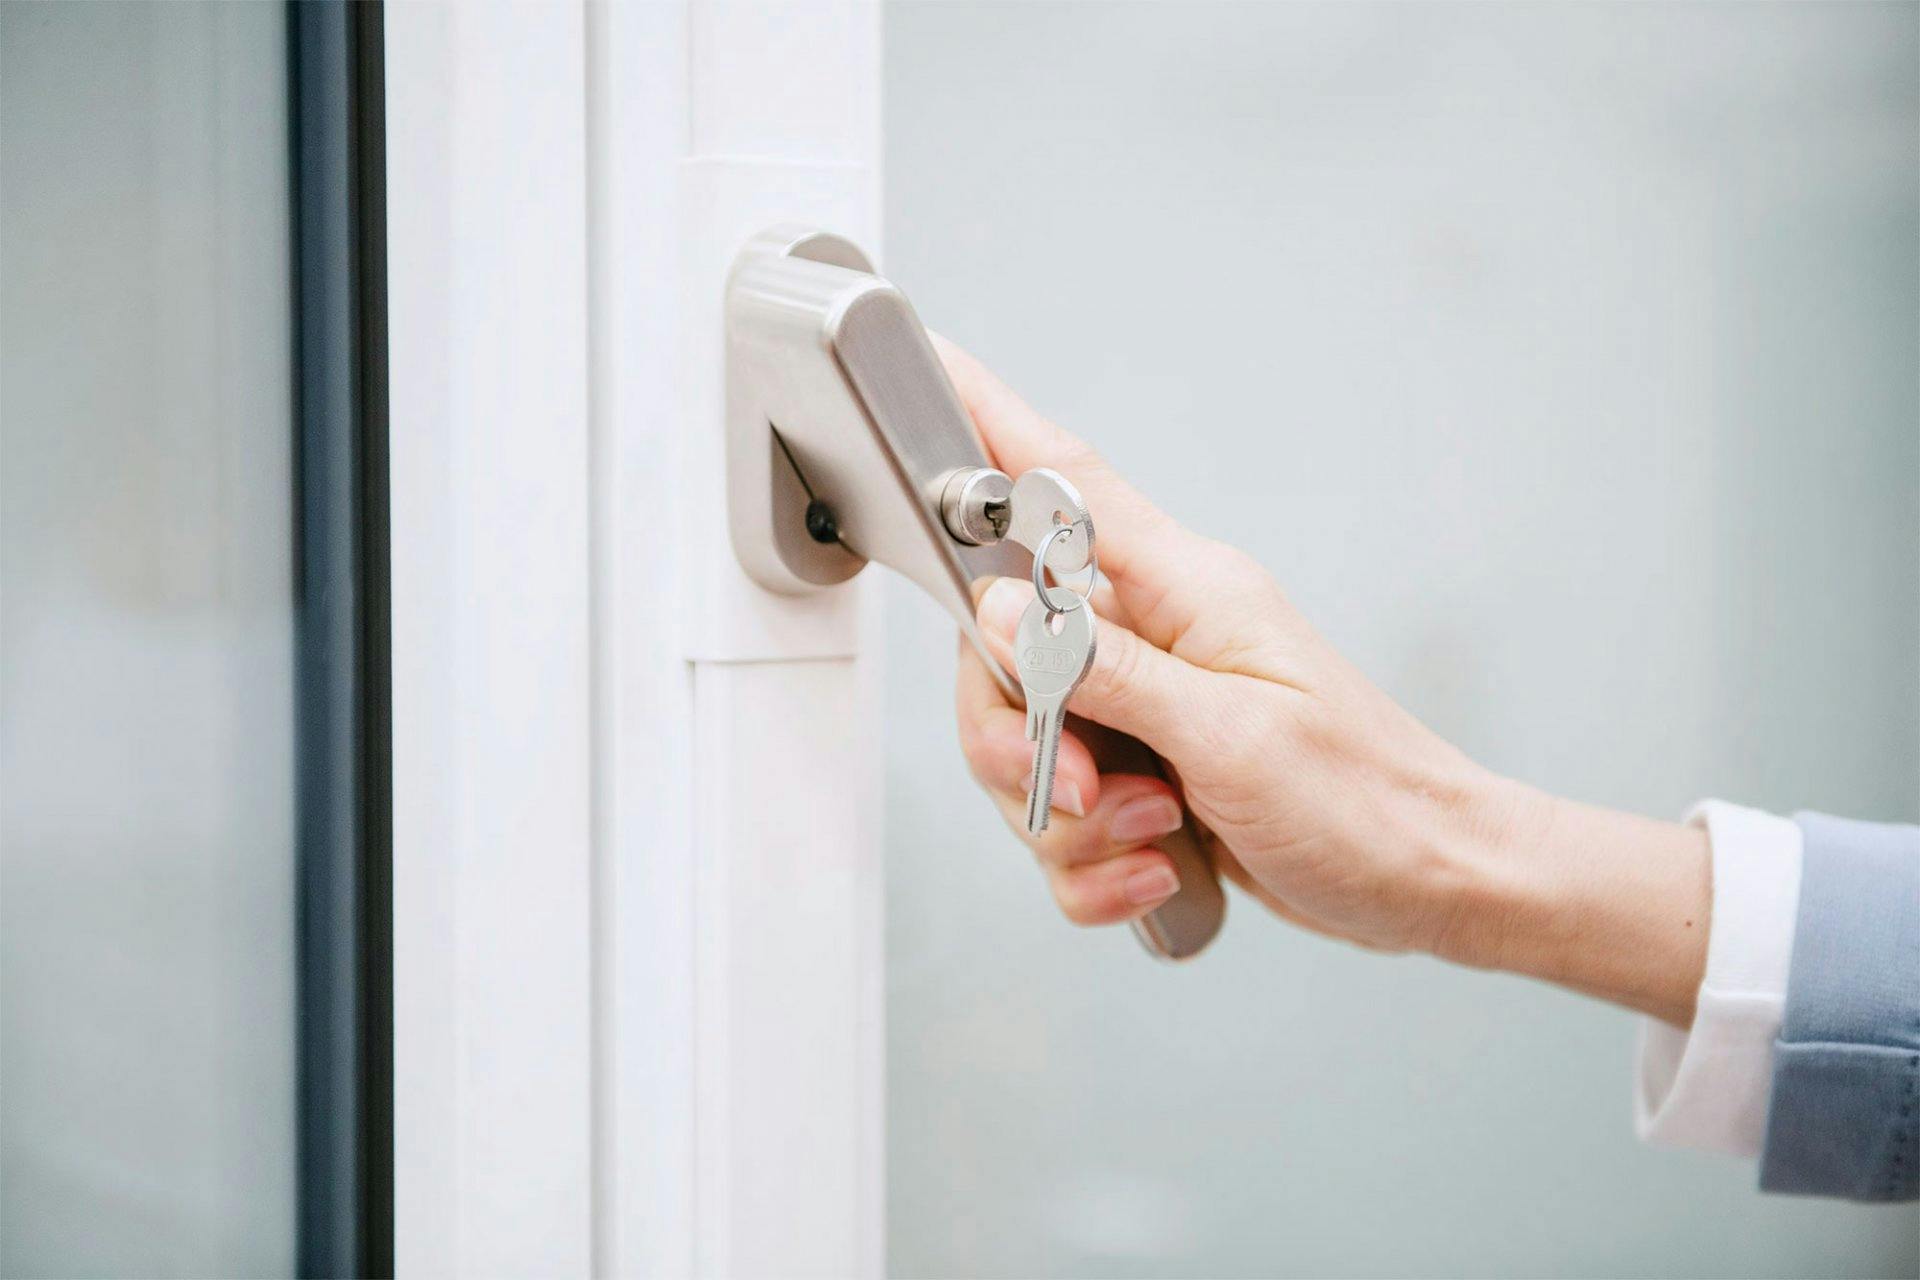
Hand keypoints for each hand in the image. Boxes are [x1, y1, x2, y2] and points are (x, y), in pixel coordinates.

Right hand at [940, 336, 1709, 1024]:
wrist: (1432, 883)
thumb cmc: (1368, 802)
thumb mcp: (1233, 738)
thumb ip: (1107, 670)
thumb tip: (1003, 613)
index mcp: (1185, 590)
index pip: (1062, 481)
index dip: (987, 420)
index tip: (926, 368)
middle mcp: (1154, 636)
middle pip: (1003, 649)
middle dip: (1020, 741)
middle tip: (1094, 789)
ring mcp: (1143, 706)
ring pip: (1023, 745)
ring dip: (1072, 821)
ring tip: (1157, 834)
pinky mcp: (1143, 772)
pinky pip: (1062, 818)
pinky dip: (1095, 865)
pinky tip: (1158, 872)